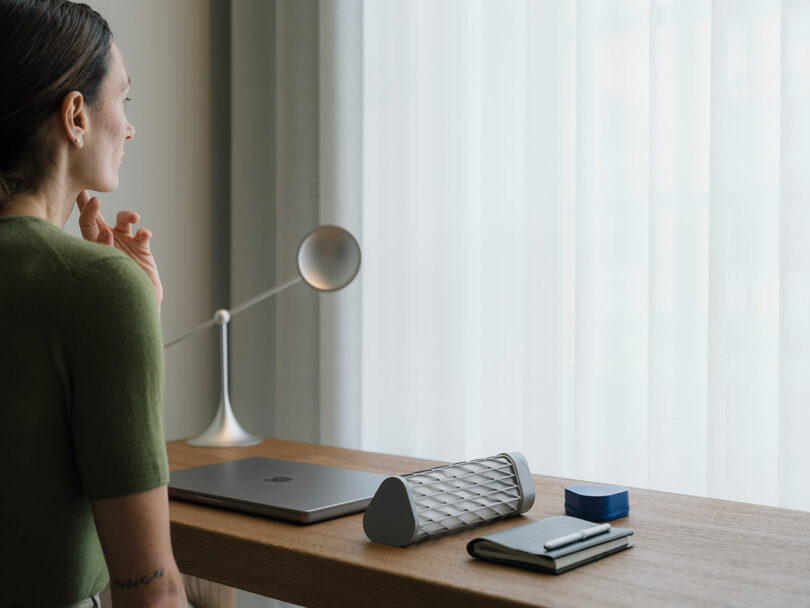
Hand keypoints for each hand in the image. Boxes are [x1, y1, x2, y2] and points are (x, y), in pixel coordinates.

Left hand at [77, 190, 162, 309]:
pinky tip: (144, 234)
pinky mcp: (142, 249)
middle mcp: (107, 242)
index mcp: (93, 247)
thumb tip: (106, 231)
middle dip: (93, 203)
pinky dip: (144, 232)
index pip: (87, 224)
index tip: (94, 200)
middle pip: (98, 218)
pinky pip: (142, 235)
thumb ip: (103, 249)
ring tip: (133, 217)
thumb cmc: (116, 291)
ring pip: (124, 221)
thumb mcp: (104, 268)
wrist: (138, 303)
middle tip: (89, 188)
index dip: (88, 211)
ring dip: (127, 214)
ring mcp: (125, 244)